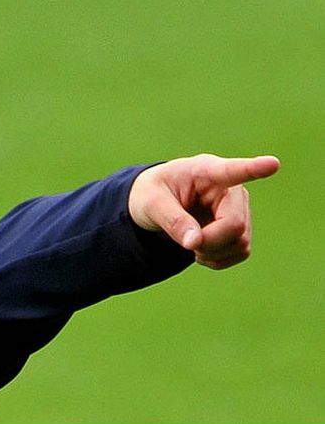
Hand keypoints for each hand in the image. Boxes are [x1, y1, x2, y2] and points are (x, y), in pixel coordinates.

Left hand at [128, 154, 279, 269]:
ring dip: (212, 253)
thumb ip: (172, 220)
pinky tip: (202, 249)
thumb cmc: (152, 194)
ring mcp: (239, 208)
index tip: (272, 164)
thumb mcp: (151, 203)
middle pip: (235, 224)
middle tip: (186, 242)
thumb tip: (195, 243)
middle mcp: (230, 188)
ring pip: (241, 243)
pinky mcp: (242, 227)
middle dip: (209, 242)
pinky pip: (241, 252)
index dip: (254, 169)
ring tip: (191, 242)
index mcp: (205, 171)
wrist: (156, 204)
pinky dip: (218, 259)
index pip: (233, 170)